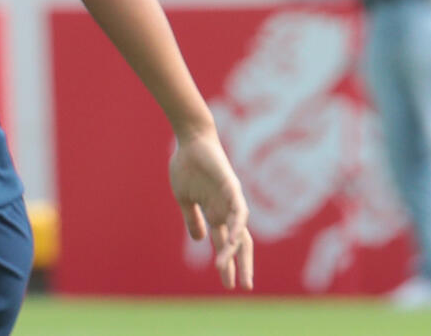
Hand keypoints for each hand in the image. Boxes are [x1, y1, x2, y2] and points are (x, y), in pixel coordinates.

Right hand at [169, 130, 253, 289]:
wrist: (191, 142)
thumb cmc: (188, 167)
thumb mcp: (186, 199)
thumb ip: (193, 218)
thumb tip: (200, 239)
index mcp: (216, 213)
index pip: (225, 244)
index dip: (228, 263)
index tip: (229, 285)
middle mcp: (226, 209)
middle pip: (240, 242)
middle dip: (242, 264)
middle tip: (244, 287)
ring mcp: (231, 199)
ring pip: (239, 230)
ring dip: (232, 250)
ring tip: (225, 267)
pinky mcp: (231, 187)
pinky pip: (238, 209)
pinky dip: (237, 224)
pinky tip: (234, 238)